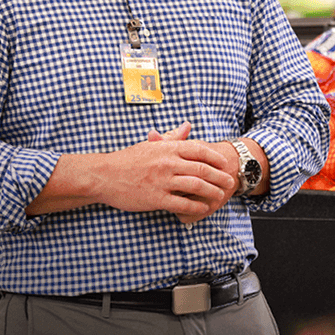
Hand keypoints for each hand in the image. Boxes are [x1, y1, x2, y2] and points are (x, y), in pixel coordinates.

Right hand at [100, 122, 238, 221]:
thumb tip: (187, 126)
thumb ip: (171, 137)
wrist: (103, 175)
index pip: (198, 150)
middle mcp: (167, 163)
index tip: (224, 163)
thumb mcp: (150, 144)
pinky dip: (196, 206)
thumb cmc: (127, 160)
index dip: (214, 157)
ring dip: (212, 191)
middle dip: (219, 176)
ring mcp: (162, 181)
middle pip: (202, 169)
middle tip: (230, 181)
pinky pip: (182, 203)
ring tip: (220, 195)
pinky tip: (203, 208)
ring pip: (196, 186)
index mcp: (167, 148)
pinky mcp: (156, 198)